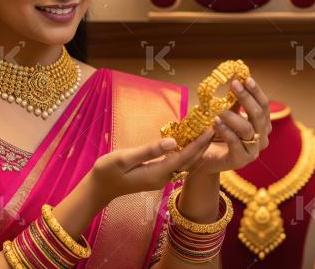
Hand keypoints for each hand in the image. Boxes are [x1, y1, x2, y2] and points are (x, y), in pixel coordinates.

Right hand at [90, 127, 213, 203]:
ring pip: (184, 163)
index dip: (198, 143)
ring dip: (196, 149)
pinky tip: (189, 141)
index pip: (183, 157)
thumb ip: (148, 150)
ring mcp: (160, 179)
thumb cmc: (107, 171)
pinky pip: (176, 164)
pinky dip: (186, 152)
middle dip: (202, 145)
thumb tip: (172, 141)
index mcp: (156, 173)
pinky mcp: (157, 176)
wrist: (98, 188)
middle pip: (188, 161)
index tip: (210, 129)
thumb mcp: (124, 158)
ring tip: (206, 132)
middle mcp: (163, 178)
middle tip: (215, 127)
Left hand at [189, 76, 271, 175]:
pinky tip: (215, 122)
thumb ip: (233, 102)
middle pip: (259, 115)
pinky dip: (225, 130)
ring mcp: (253, 151)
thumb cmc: (217, 135)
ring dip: (233, 116)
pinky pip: (235, 143)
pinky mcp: (241, 160)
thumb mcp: (227, 116)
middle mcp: (262, 138)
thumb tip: (235, 79)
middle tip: (234, 85)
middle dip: (246, 98)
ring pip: (247, 129)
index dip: (256, 92)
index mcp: (262, 126)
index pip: (264, 106)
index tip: (245, 78)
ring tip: (219, 108)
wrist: (206, 160)